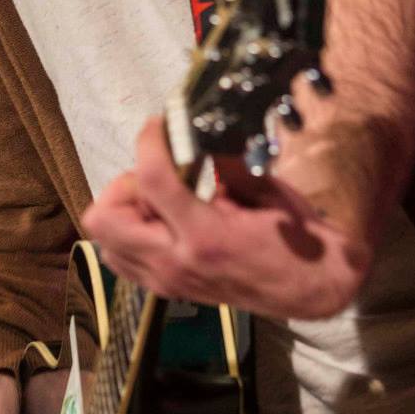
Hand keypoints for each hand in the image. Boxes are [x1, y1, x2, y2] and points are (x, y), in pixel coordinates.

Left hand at [83, 118, 371, 319]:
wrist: (311, 289)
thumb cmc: (296, 239)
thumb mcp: (266, 191)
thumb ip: (224, 165)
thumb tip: (195, 133)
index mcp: (205, 235)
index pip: (150, 179)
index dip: (148, 141)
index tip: (159, 124)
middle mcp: (174, 262)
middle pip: (103, 218)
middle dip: (123, 185)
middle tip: (157, 175)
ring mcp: (165, 281)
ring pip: (104, 239)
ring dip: (123, 211)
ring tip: (159, 201)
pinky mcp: (165, 289)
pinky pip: (120, 258)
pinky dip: (128, 234)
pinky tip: (160, 222)